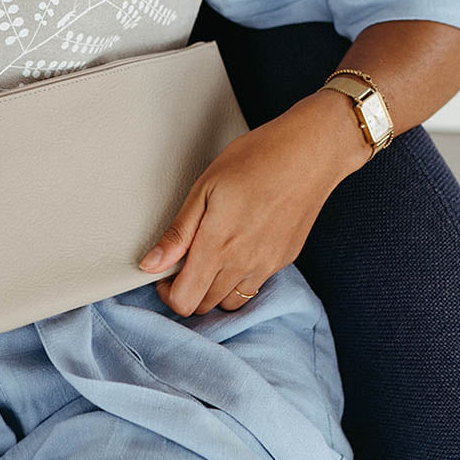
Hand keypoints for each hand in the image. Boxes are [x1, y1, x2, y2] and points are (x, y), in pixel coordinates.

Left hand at [138, 91, 370, 315]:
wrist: (309, 154)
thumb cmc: (254, 160)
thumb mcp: (204, 188)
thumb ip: (178, 233)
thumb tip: (151, 264)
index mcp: (218, 247)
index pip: (185, 302)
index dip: (167, 292)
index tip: (164, 272)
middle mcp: (244, 265)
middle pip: (205, 306)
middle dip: (187, 289)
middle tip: (185, 258)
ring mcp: (267, 265)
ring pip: (231, 302)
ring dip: (213, 288)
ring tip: (209, 254)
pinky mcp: (284, 260)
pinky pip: (254, 286)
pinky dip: (238, 280)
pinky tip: (236, 249)